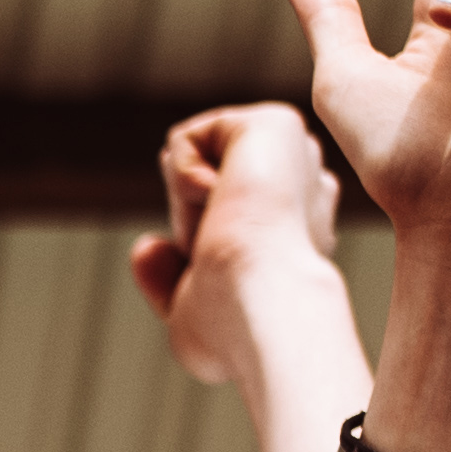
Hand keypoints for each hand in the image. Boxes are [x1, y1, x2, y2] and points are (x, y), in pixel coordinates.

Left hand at [122, 99, 351, 395]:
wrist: (260, 303)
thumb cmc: (235, 329)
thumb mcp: (189, 317)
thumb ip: (168, 283)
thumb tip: (147, 246)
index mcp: (296, 231)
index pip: (228, 215)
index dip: (201, 245)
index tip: (219, 277)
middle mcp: (302, 188)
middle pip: (207, 186)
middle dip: (192, 220)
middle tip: (218, 252)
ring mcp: (293, 154)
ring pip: (196, 162)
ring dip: (186, 202)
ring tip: (222, 228)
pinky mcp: (274, 121)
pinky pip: (185, 138)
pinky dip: (179, 175)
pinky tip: (220, 198)